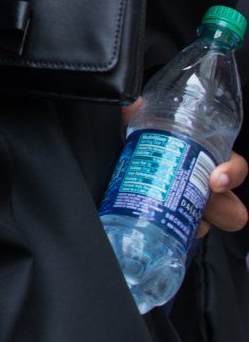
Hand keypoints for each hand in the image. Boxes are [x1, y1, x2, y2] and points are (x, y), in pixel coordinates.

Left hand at [122, 100, 247, 237]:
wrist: (107, 166)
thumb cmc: (131, 146)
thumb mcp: (133, 126)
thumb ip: (134, 112)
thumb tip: (132, 104)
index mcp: (202, 160)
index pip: (235, 167)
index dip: (232, 173)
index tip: (216, 179)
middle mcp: (201, 188)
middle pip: (232, 206)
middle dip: (221, 207)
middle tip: (199, 202)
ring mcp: (187, 209)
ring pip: (209, 225)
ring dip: (198, 224)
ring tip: (179, 219)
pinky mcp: (172, 226)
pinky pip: (184, 237)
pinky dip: (177, 236)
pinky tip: (163, 231)